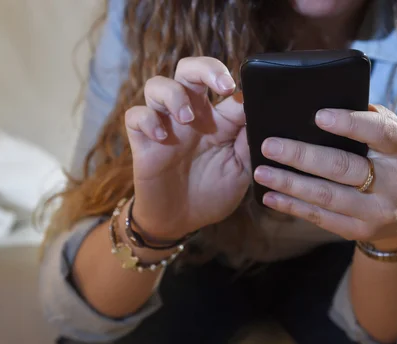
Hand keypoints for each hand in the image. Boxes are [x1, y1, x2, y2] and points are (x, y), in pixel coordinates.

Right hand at [124, 57, 250, 238]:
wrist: (180, 221)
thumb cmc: (212, 194)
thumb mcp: (240, 171)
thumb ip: (248, 143)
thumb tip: (261, 115)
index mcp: (217, 122)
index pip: (223, 86)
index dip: (233, 81)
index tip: (243, 91)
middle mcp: (191, 117)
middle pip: (189, 71)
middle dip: (205, 69)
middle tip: (221, 86)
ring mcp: (165, 126)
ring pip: (157, 85)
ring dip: (173, 94)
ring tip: (186, 118)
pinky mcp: (142, 142)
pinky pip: (135, 116)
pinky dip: (147, 120)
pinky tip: (162, 138)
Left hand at [253, 104, 396, 249]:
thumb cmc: (386, 160)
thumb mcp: (389, 136)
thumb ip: (367, 118)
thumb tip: (324, 103)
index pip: (380, 133)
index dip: (350, 123)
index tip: (318, 116)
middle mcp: (395, 183)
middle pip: (343, 167)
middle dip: (302, 156)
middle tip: (269, 145)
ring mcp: (377, 211)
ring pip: (326, 195)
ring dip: (289, 183)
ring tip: (261, 172)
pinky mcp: (359, 230)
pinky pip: (320, 217)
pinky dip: (292, 206)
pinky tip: (270, 196)